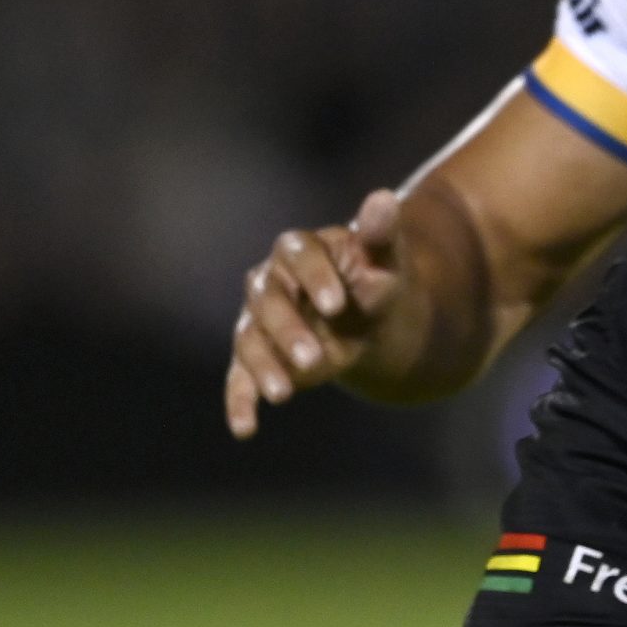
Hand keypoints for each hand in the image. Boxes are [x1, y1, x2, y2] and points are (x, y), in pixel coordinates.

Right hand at [224, 189, 408, 437]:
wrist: (371, 319)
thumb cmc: (378, 281)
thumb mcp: (387, 260)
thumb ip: (381, 234)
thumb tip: (384, 197)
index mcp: (301, 250)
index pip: (299, 255)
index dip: (315, 277)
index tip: (338, 303)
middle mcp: (270, 281)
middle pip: (269, 302)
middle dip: (290, 331)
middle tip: (315, 360)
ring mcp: (258, 320)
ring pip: (251, 340)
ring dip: (264, 367)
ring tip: (285, 395)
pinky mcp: (256, 355)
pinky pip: (240, 377)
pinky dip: (239, 402)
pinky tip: (245, 428)